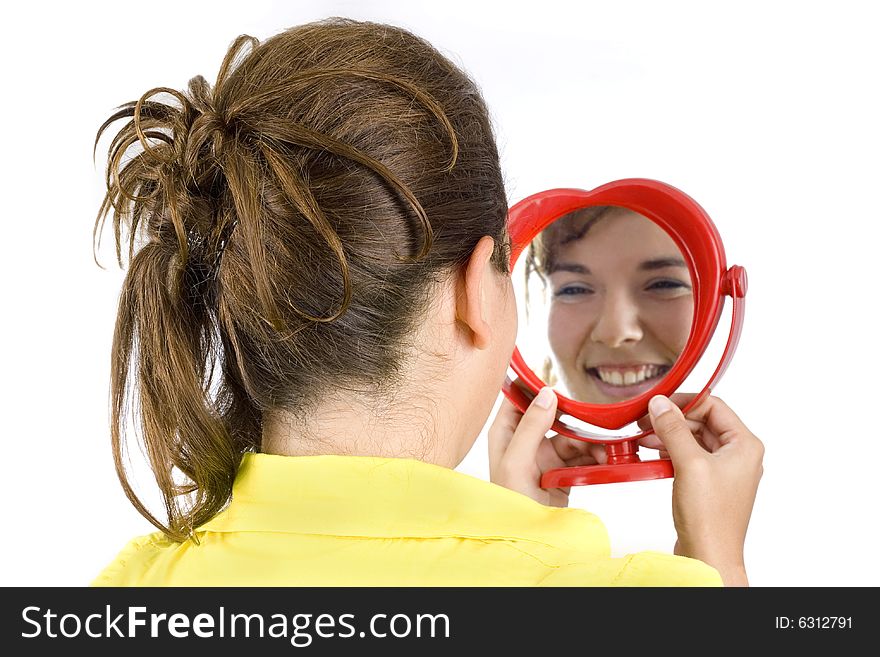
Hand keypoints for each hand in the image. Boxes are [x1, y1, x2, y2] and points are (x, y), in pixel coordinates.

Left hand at [488, 386, 605, 506]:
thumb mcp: (516, 462)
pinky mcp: (562, 473)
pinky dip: (596, 456)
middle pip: (553, 416)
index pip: (519, 398)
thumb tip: (548, 393)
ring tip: (607, 449)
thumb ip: (531, 426)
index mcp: (505, 433)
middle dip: (576, 418)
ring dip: (591, 440)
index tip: (561, 383)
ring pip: (572, 436)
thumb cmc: (510, 503)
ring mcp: (544, 457)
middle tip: (596, 421)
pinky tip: (607, 460)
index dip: (538, 387)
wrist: (527, 541)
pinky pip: (582, 456)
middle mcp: (524, 442)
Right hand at [639, 394, 763, 585]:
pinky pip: (689, 457)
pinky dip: (670, 452)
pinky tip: (653, 455)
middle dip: (672, 420)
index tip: (658, 404)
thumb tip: (660, 404)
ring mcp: (723, 470)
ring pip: (693, 439)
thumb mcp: (689, 464)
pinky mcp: (708, 484)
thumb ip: (674, 429)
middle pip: (702, 421)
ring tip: (644, 438)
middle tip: (645, 421)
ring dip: (669, 435)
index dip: (684, 402)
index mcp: (744, 445)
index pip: (713, 406)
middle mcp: (738, 455)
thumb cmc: (710, 519)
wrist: (709, 556)